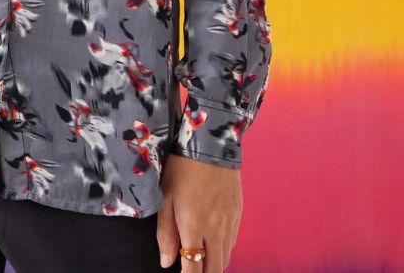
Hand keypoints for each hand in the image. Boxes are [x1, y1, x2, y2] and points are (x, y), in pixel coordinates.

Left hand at [156, 154, 242, 271]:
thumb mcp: (165, 198)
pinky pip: (233, 240)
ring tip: (202, 258)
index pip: (194, 269)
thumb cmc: (181, 168)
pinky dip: (223, 247)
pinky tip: (213, 240)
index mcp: (194, 228)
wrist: (210, 143)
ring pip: (226, 257)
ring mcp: (230, 221)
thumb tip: (166, 262)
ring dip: (214, 263)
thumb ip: (165, 233)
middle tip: (193, 269)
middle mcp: (216, 229)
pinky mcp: (238, 212)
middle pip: (215, 269)